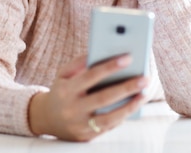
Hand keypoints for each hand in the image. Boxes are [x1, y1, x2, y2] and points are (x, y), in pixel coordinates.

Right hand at [28, 54, 148, 141]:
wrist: (46, 118)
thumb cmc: (61, 90)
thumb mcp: (63, 74)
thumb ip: (80, 63)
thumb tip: (102, 54)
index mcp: (66, 90)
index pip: (90, 76)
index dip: (110, 66)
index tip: (128, 57)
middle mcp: (72, 109)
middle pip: (104, 97)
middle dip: (126, 87)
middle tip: (145, 77)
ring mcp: (80, 125)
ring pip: (110, 117)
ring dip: (130, 105)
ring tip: (144, 93)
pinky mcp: (87, 137)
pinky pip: (109, 126)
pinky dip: (123, 115)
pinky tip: (134, 104)